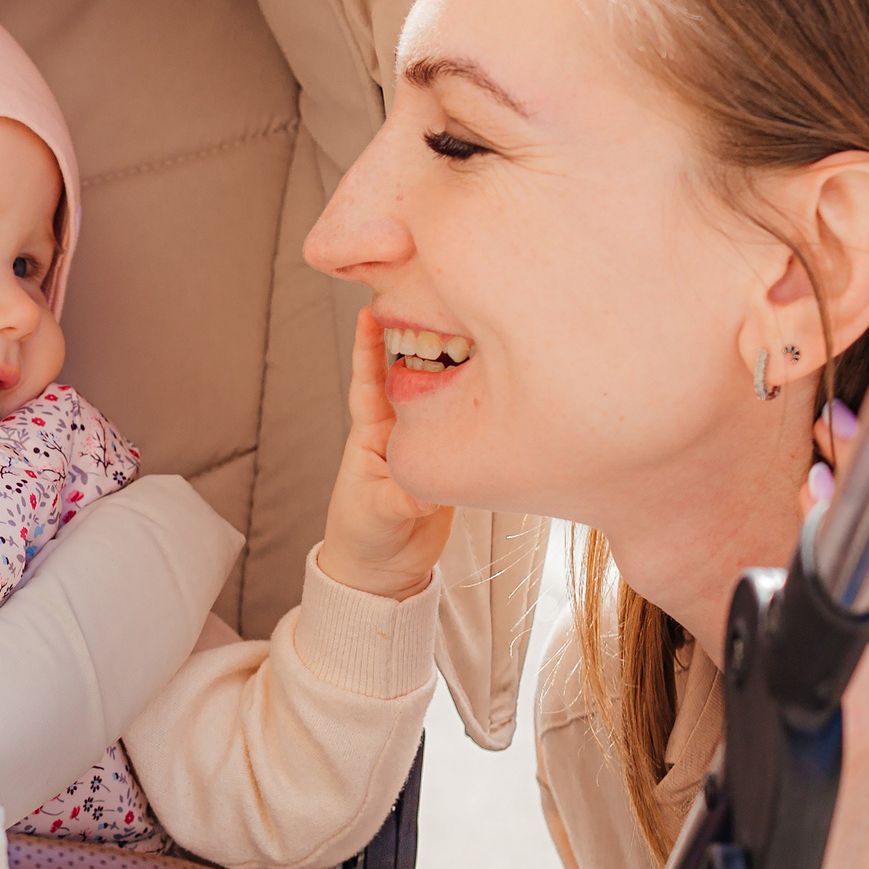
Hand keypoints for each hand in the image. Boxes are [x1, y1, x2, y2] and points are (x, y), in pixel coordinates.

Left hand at [317, 308, 453, 599]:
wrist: (384, 570)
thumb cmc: (365, 535)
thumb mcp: (378, 516)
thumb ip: (400, 503)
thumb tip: (424, 497)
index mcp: (372, 433)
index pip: (370, 379)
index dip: (369, 344)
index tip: (372, 309)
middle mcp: (401, 426)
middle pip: (414, 371)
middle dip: (423, 334)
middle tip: (439, 297)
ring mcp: (432, 437)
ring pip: (446, 389)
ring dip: (459, 360)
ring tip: (479, 324)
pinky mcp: (455, 455)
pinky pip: (469, 418)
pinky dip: (482, 396)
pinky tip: (504, 374)